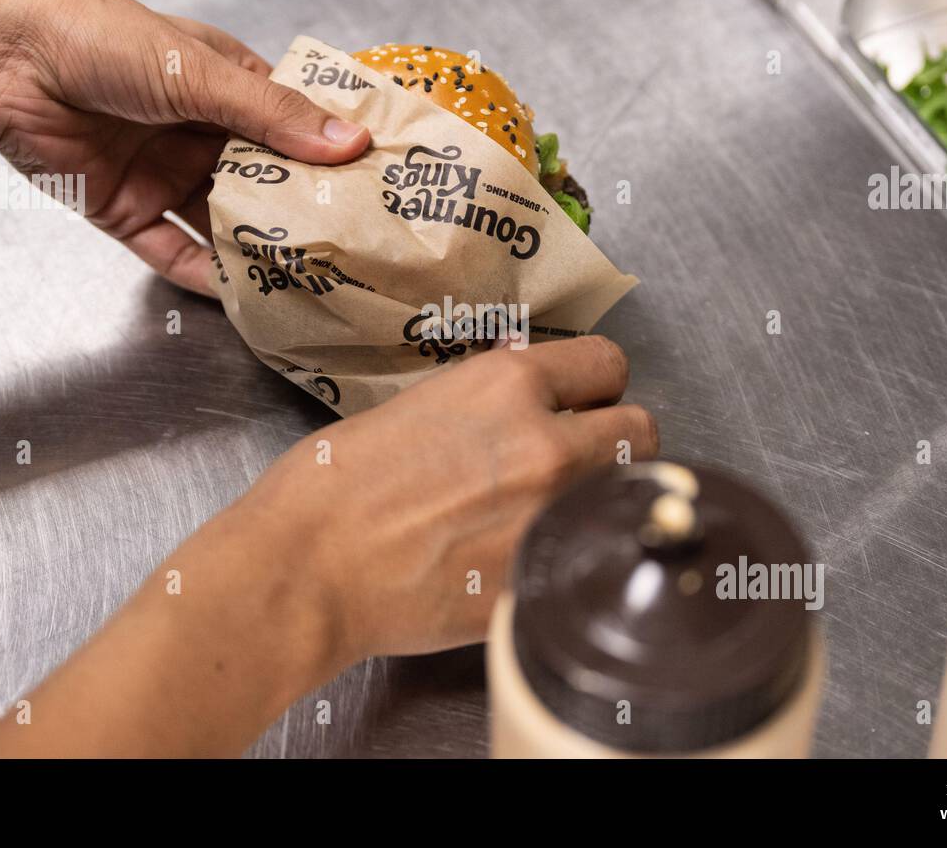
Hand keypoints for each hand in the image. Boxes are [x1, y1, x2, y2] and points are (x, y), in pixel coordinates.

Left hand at [0, 0, 369, 295]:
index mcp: (223, 86)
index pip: (291, 127)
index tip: (375, 187)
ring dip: (254, 249)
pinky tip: (239, 299)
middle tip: (350, 246)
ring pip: (220, 223)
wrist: (4, 63)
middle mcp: (198, 133)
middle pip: (261, 183)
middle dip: (299, 213)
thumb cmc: (100, 40)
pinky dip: (201, 276)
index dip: (330, 155)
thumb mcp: (199, 73)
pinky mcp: (126, 212)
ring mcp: (163, 175)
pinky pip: (171, 253)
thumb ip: (273, 115)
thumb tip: (350, 142)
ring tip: (305, 281)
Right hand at [246, 335, 660, 660]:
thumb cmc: (334, 484)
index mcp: (509, 385)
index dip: (595, 385)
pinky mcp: (542, 581)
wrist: (306, 568)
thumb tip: (523, 395)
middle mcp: (546, 445)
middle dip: (615, 441)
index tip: (585, 400)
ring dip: (601, 496)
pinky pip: (585, 556)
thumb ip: (489, 401)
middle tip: (581, 457)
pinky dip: (568, 555)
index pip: (606, 364)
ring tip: (554, 508)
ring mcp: (549, 518)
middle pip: (640, 431)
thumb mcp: (419, 405)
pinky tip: (526, 558)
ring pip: (626, 496)